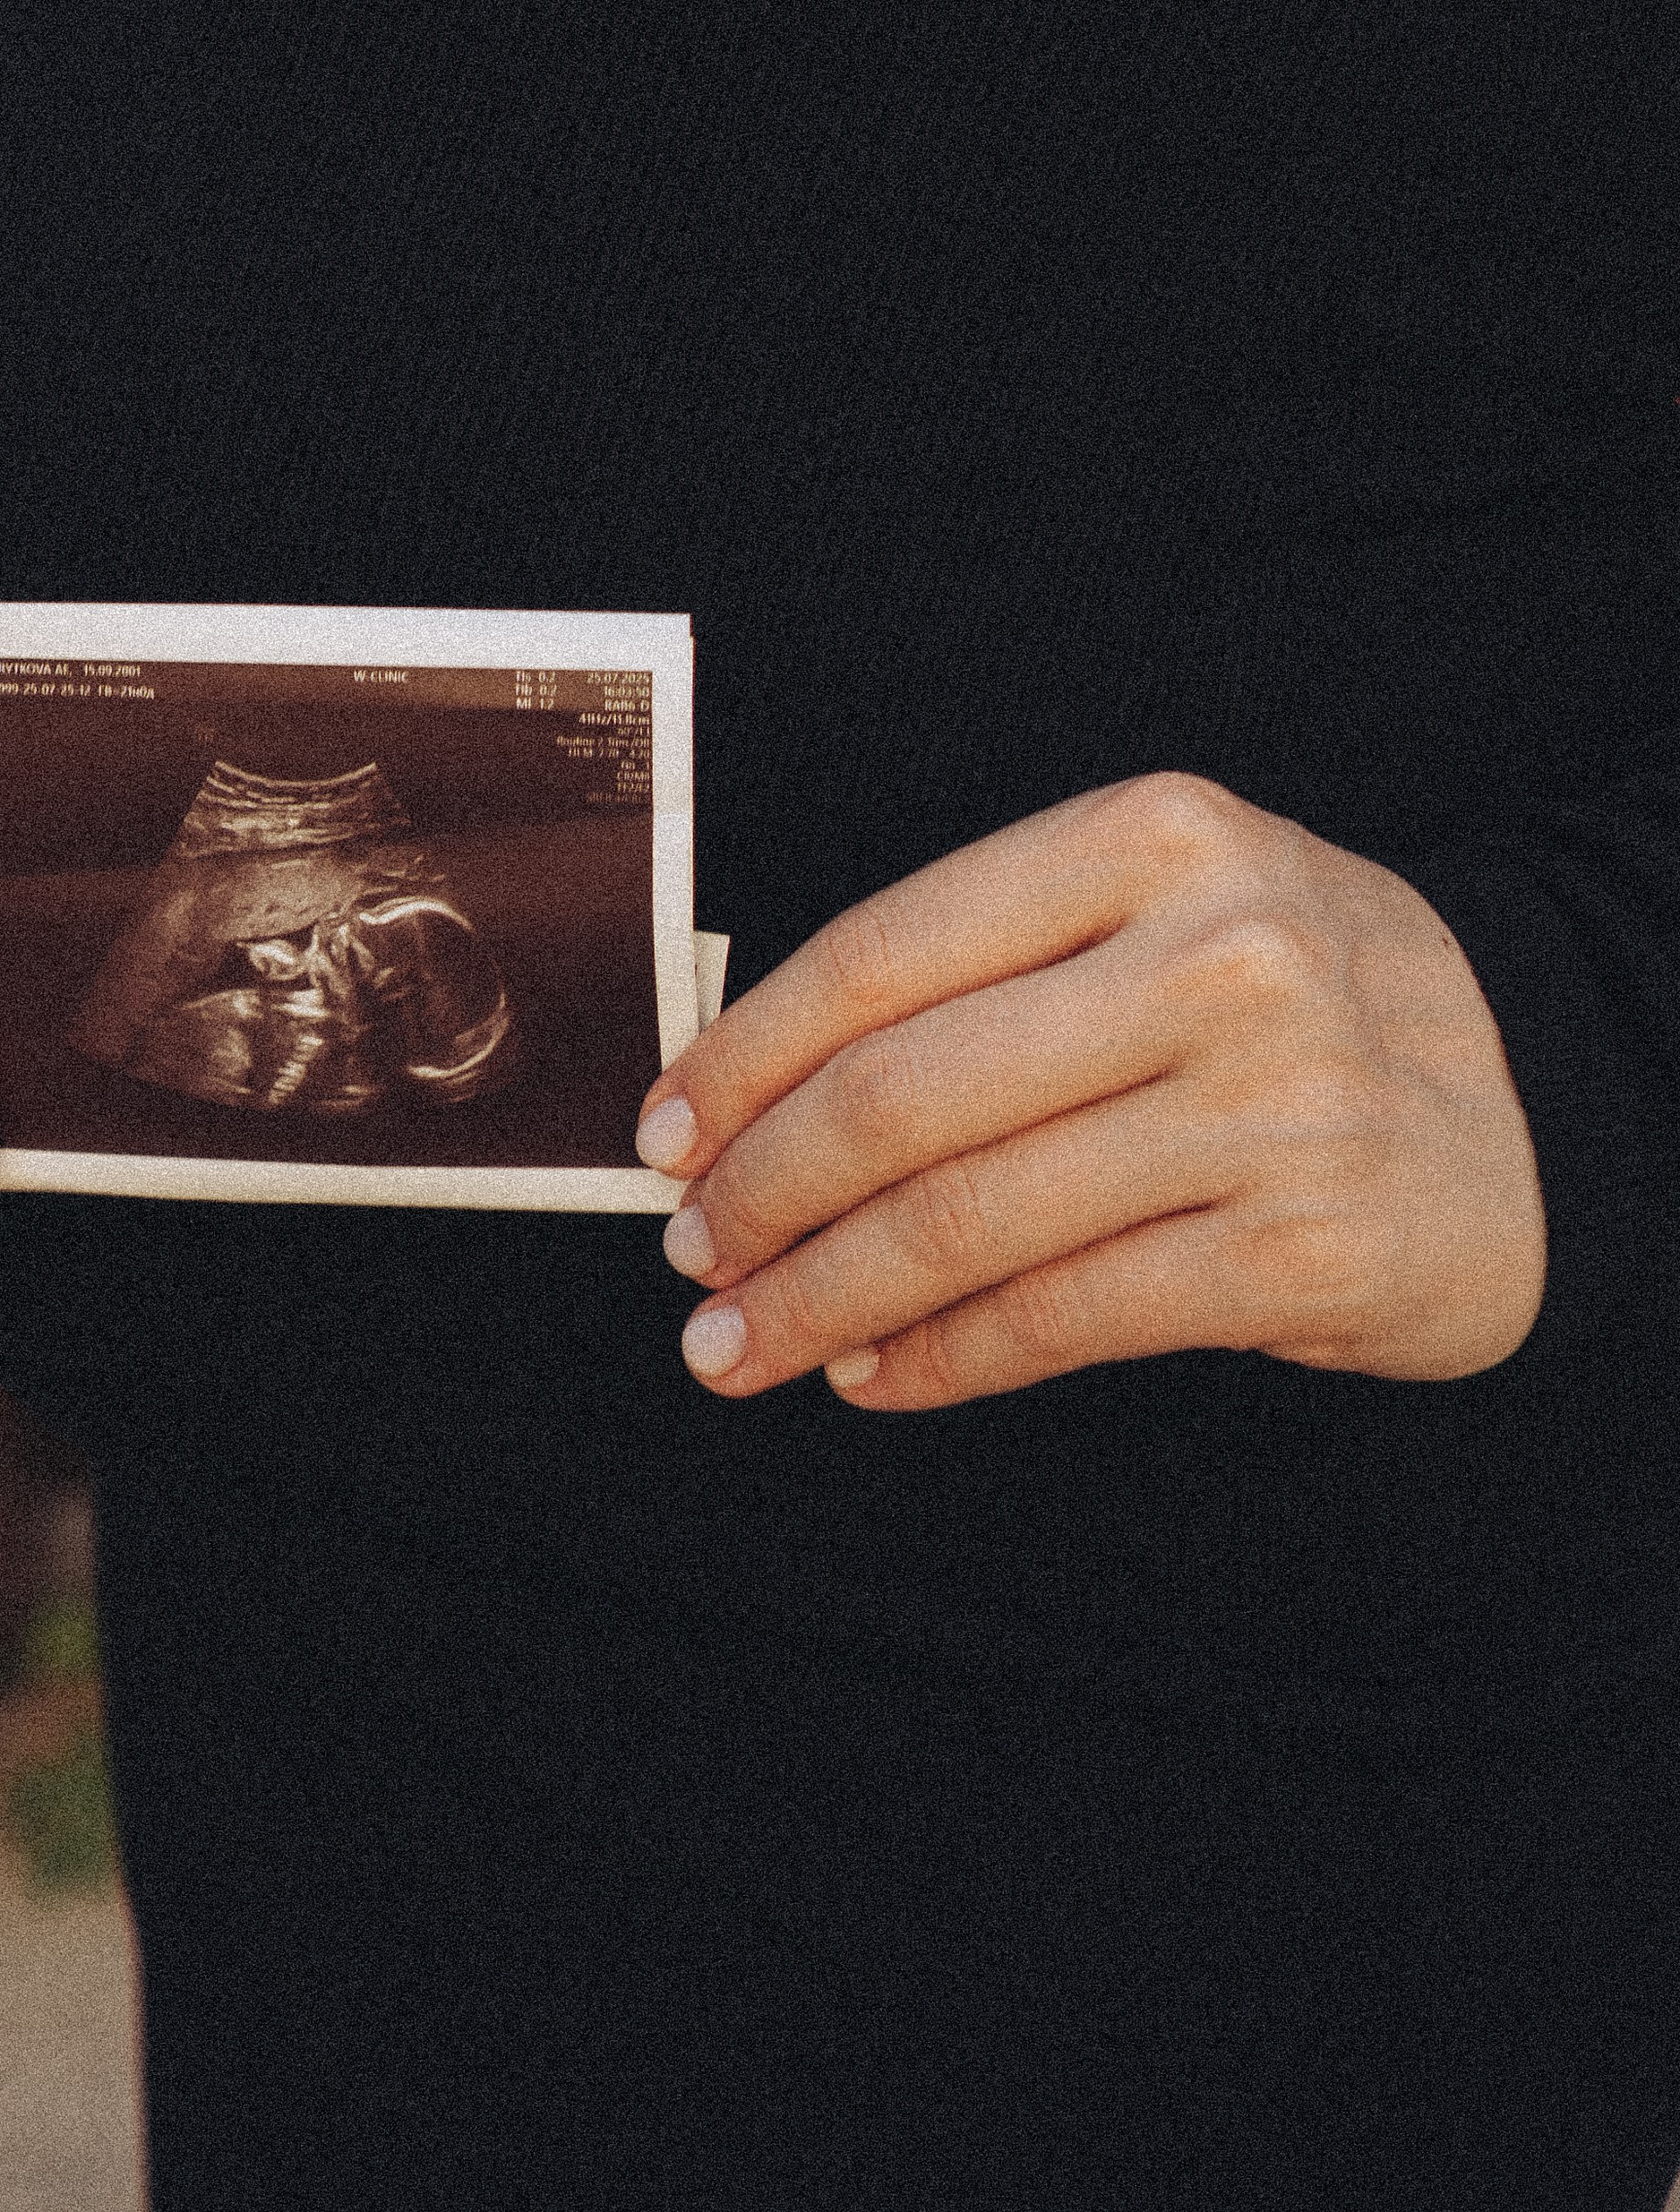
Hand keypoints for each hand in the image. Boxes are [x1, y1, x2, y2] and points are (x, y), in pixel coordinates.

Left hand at [638, 771, 1546, 1410]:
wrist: (1546, 1100)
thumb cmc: (1300, 998)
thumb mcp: (1168, 906)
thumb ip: (988, 965)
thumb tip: (749, 1090)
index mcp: (1155, 836)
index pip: (883, 951)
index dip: (744, 1056)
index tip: (665, 1131)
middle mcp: (1220, 954)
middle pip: (905, 1095)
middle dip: (763, 1191)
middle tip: (691, 1252)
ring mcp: (1272, 1105)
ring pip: (968, 1222)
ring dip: (821, 1299)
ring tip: (739, 1341)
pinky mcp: (1303, 1249)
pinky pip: (1062, 1316)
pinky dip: (938, 1359)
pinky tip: (873, 1375)